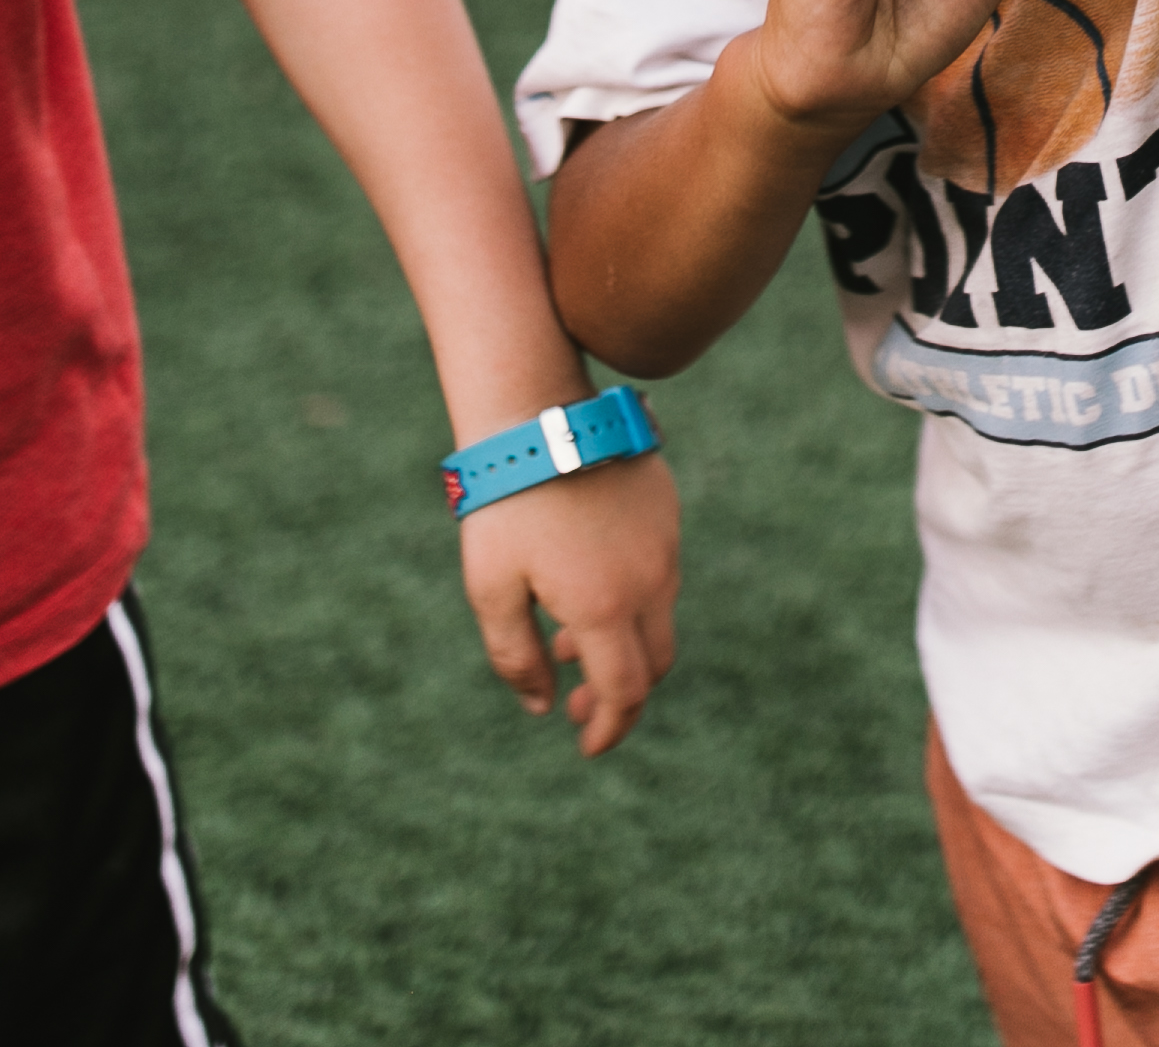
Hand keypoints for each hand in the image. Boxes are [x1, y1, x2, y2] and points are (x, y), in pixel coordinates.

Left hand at [458, 447, 680, 756]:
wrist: (535, 413)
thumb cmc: (504, 505)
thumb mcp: (491, 589)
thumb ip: (516, 658)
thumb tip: (542, 706)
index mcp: (605, 606)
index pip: (625, 693)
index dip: (608, 728)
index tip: (584, 745)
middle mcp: (650, 579)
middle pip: (654, 663)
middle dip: (620, 695)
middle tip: (577, 702)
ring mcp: (665, 542)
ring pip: (659, 617)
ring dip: (621, 645)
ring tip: (566, 641)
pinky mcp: (666, 510)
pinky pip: (660, 573)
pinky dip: (631, 600)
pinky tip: (585, 587)